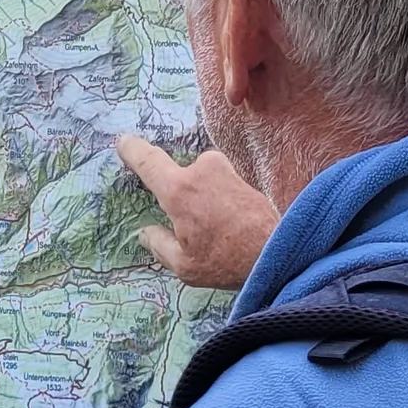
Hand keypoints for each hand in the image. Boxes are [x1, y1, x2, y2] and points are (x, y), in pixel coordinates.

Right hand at [118, 135, 276, 292]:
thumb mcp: (185, 265)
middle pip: (179, 178)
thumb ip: (159, 245)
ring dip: (206, 202)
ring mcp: (226, 169)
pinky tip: (236, 228)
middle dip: (183, 201)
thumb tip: (146, 233)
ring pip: (203, 182)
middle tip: (199, 232)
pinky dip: (223, 204)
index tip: (123, 142)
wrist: (284, 251)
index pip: (148, 161)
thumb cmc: (229, 261)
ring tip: (222, 234)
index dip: (132, 150)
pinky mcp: (245, 175)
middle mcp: (201, 170)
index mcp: (179, 190)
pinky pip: (222, 186)